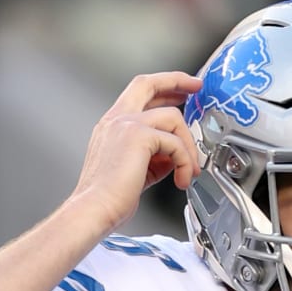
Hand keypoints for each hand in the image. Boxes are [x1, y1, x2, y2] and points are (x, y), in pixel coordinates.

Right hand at [67, 71, 204, 234]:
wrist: (95, 209)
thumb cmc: (110, 198)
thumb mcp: (139, 170)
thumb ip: (157, 156)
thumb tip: (179, 155)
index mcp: (113, 125)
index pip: (139, 94)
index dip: (162, 87)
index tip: (181, 89)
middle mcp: (117, 119)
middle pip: (149, 84)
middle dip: (177, 80)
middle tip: (196, 87)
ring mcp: (126, 124)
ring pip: (173, 117)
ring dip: (188, 146)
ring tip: (189, 171)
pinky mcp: (138, 135)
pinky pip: (175, 143)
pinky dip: (185, 162)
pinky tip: (181, 179)